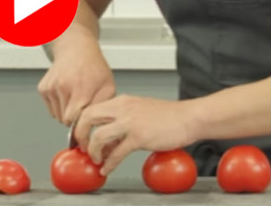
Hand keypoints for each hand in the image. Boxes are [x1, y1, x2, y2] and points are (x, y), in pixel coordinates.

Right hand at [37, 29, 115, 125]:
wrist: (77, 49)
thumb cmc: (94, 68)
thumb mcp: (108, 86)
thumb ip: (101, 106)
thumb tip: (93, 123)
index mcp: (81, 90)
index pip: (74, 121)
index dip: (80, 125)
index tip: (85, 123)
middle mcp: (64, 88)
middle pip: (65, 120)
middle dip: (74, 118)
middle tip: (83, 106)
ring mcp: (51, 88)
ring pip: (57, 115)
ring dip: (66, 112)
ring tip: (76, 97)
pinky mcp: (43, 88)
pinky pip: (51, 107)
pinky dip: (59, 105)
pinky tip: (67, 92)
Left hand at [75, 95, 197, 175]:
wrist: (190, 118)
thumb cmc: (171, 116)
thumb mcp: (141, 113)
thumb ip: (122, 124)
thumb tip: (107, 142)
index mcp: (124, 101)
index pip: (91, 109)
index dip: (82, 125)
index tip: (83, 138)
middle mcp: (124, 108)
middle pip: (88, 117)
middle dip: (80, 136)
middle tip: (84, 148)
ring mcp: (131, 122)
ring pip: (98, 136)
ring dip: (93, 151)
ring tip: (97, 160)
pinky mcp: (139, 136)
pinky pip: (116, 153)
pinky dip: (109, 164)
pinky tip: (108, 169)